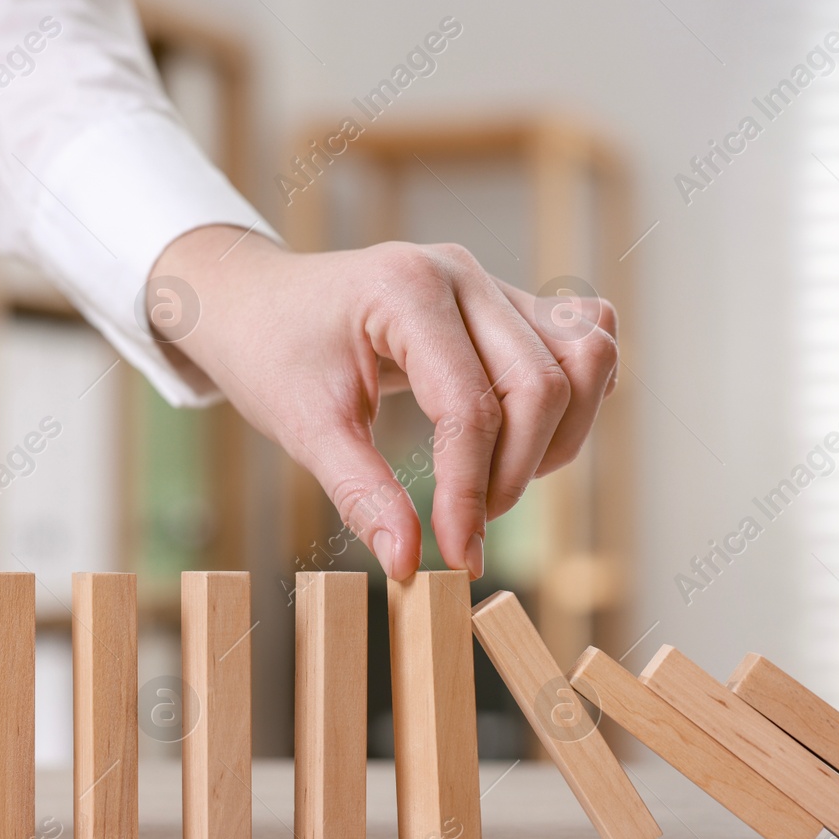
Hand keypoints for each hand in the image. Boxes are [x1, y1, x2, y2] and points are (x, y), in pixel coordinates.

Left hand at [148, 225, 618, 581]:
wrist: (254, 300)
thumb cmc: (271, 353)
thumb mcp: (302, 428)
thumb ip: (360, 494)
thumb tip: (408, 564)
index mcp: (406, 291)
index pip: (471, 407)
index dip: (470, 493)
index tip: (457, 556)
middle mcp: (462, 274)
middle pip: (543, 384)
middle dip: (517, 473)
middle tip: (466, 524)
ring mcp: (492, 282)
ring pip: (585, 357)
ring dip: (559, 436)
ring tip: (496, 480)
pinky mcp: (507, 301)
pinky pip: (583, 341)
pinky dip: (575, 397)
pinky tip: (527, 438)